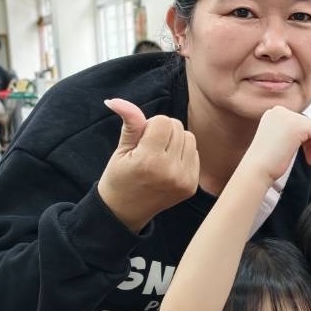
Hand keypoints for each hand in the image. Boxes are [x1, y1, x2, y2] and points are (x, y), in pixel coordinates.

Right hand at [97, 98, 199, 232]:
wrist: (126, 211)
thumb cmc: (120, 176)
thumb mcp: (121, 150)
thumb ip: (129, 123)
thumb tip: (116, 100)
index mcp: (149, 161)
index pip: (164, 121)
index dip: (150, 125)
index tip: (141, 140)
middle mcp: (170, 172)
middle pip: (178, 127)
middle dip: (163, 131)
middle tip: (149, 148)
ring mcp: (184, 180)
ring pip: (190, 138)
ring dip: (175, 141)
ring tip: (159, 155)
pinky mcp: (192, 186)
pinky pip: (195, 153)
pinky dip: (183, 154)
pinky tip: (168, 165)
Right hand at [244, 106, 310, 186]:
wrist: (257, 171)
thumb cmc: (268, 164)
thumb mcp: (280, 142)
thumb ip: (293, 135)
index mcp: (275, 114)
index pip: (301, 123)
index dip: (308, 142)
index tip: (308, 157)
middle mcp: (281, 111)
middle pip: (310, 125)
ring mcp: (289, 116)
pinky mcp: (298, 126)